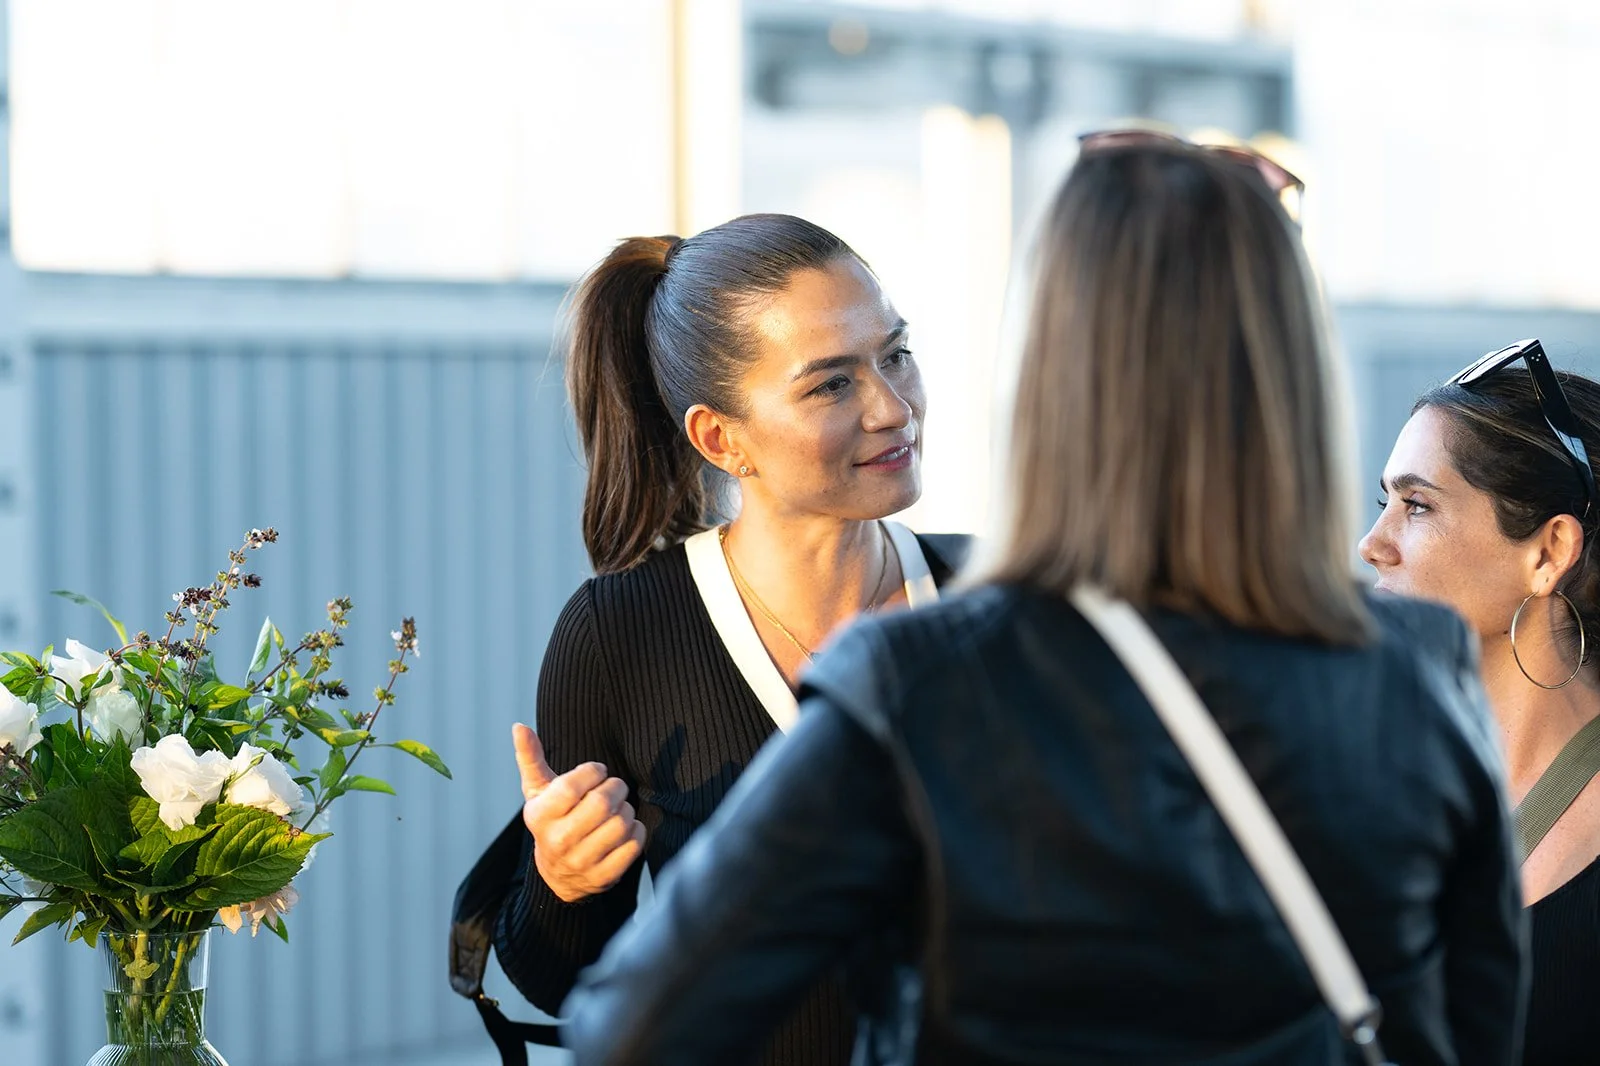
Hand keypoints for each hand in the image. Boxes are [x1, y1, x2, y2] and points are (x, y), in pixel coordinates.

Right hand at [513, 722, 645, 903]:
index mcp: (539, 817)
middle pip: (601, 804)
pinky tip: (625, 828)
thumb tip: (519, 727)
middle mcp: (558, 842)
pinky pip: (634, 845)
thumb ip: (531, 757)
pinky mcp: (604, 877)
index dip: (592, 772)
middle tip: (614, 786)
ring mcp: (581, 862)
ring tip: (618, 807)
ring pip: (621, 823)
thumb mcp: (537, 791)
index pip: (571, 787)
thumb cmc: (552, 819)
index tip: (597, 771)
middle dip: (615, 787)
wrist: (557, 875)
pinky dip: (636, 830)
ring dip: (627, 808)